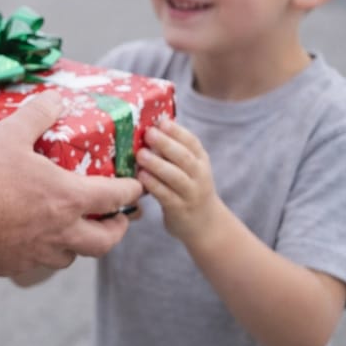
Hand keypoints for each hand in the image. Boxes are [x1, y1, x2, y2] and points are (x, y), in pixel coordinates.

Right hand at [0, 91, 142, 276]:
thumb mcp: (8, 136)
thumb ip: (35, 116)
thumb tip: (54, 99)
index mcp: (67, 198)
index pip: (114, 197)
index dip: (130, 191)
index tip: (136, 187)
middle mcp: (61, 231)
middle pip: (105, 241)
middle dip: (117, 230)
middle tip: (117, 220)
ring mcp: (38, 253)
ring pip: (73, 256)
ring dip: (81, 244)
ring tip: (75, 231)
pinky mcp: (15, 266)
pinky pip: (40, 264)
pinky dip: (46, 253)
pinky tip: (34, 242)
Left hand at [136, 119, 222, 243]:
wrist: (205, 224)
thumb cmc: (188, 188)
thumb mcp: (188, 168)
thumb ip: (172, 152)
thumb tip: (147, 128)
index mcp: (200, 160)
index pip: (192, 142)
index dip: (177, 131)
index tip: (161, 121)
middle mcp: (199, 175)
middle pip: (184, 157)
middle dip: (167, 144)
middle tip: (149, 133)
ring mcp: (191, 193)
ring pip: (176, 177)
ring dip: (158, 164)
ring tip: (141, 154)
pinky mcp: (180, 209)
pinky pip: (166, 196)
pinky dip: (154, 185)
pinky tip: (141, 177)